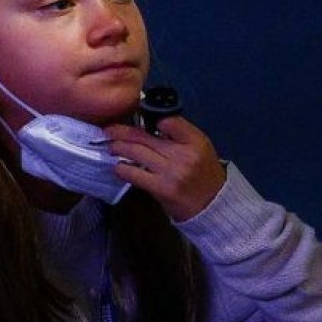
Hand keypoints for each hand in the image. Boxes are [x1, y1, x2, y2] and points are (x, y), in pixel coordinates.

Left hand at [104, 116, 226, 221]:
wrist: (212, 204)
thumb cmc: (203, 172)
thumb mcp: (200, 147)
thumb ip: (178, 135)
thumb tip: (149, 125)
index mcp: (194, 141)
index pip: (169, 121)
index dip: (151, 117)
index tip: (137, 117)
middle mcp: (183, 154)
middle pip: (145, 137)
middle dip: (123, 132)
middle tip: (109, 130)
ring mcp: (171, 172)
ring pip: (137, 153)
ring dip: (119, 148)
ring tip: (111, 146)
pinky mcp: (161, 188)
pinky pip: (135, 175)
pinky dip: (123, 169)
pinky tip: (118, 167)